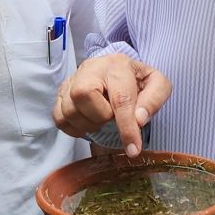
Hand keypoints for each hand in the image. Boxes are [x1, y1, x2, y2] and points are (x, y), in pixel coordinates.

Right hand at [54, 54, 172, 155]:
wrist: (117, 70)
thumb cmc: (136, 80)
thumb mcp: (156, 84)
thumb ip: (153, 100)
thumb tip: (138, 120)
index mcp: (118, 65)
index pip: (120, 98)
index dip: (127, 127)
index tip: (133, 149)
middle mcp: (91, 68)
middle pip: (83, 95)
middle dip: (100, 116)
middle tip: (111, 117)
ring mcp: (72, 79)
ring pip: (69, 109)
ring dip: (88, 124)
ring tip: (101, 118)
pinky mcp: (61, 91)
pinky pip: (58, 117)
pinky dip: (73, 128)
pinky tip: (87, 122)